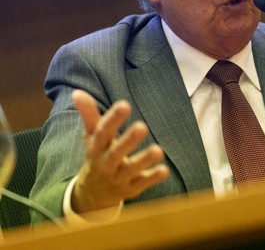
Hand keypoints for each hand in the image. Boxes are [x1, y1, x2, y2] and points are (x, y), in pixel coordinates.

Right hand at [70, 90, 169, 213]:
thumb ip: (89, 115)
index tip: (124, 105)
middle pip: (116, 153)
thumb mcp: (91, 137)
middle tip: (142, 127)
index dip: (112, 119)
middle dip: (128, 141)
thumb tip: (77, 92)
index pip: (102, 133)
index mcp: (96, 148)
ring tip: (158, 150)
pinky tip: (164, 170)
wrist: (92, 194)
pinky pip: (142, 184)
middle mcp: (106, 164)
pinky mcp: (131, 188)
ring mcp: (119, 178)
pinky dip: (152, 178)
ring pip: (131, 170)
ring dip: (144, 160)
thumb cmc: (97, 156)